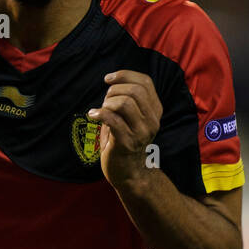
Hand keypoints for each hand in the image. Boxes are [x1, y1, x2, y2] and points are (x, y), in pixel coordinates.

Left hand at [88, 70, 161, 189]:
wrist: (128, 173)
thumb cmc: (124, 140)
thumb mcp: (131, 117)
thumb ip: (128, 99)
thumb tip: (112, 81)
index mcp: (155, 111)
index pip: (145, 82)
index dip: (125, 75)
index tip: (108, 79)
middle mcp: (152, 121)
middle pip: (135, 90)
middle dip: (114, 90)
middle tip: (105, 101)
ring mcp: (141, 133)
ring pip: (125, 103)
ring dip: (107, 103)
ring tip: (101, 110)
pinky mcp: (127, 144)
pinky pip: (113, 120)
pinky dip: (99, 113)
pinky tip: (93, 115)